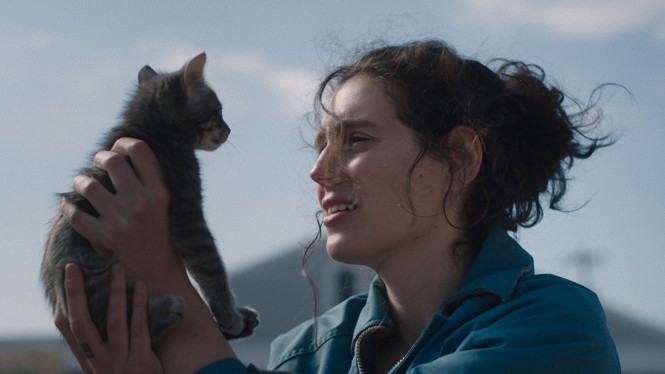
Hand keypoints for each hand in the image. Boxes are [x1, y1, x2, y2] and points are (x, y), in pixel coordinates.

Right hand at [55, 263, 163, 373]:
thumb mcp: (110, 365)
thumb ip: (101, 344)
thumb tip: (94, 308)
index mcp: (89, 362)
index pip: (68, 331)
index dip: (64, 305)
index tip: (64, 279)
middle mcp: (99, 363)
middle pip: (81, 325)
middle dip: (76, 294)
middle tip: (73, 267)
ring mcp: (120, 364)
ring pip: (113, 321)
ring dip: (114, 292)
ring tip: (116, 268)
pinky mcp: (141, 364)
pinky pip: (139, 328)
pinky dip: (139, 306)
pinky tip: (141, 287)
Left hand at [61, 137, 180, 282]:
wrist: (158, 273)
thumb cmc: (160, 234)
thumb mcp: (165, 205)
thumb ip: (149, 181)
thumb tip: (120, 152)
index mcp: (159, 192)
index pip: (140, 151)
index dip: (124, 142)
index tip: (118, 148)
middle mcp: (141, 203)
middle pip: (112, 162)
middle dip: (100, 158)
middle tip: (98, 164)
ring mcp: (122, 221)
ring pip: (88, 186)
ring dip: (81, 181)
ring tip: (83, 184)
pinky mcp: (105, 238)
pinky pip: (76, 215)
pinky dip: (69, 208)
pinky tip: (70, 206)